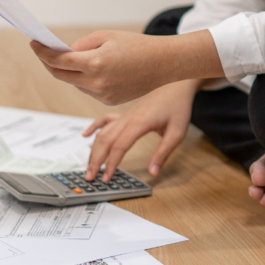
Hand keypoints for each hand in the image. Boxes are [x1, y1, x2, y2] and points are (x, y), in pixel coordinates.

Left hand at [30, 29, 221, 105]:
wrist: (164, 63)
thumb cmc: (137, 45)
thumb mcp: (106, 36)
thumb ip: (81, 45)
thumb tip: (64, 54)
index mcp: (95, 63)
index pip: (58, 60)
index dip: (42, 52)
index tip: (34, 44)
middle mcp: (96, 83)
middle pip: (61, 75)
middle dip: (49, 63)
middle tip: (44, 52)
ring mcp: (103, 95)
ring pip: (75, 83)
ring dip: (69, 72)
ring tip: (70, 59)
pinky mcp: (109, 102)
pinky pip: (88, 90)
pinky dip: (85, 80)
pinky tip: (94, 70)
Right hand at [81, 79, 199, 181]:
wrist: (177, 85)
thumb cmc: (178, 106)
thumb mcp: (177, 133)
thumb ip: (163, 153)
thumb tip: (153, 172)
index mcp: (140, 123)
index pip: (119, 146)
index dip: (111, 164)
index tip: (107, 178)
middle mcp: (128, 118)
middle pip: (105, 140)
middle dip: (95, 160)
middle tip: (90, 177)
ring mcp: (125, 115)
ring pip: (103, 132)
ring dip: (93, 149)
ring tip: (90, 166)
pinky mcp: (125, 114)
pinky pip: (105, 120)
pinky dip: (94, 127)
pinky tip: (86, 136)